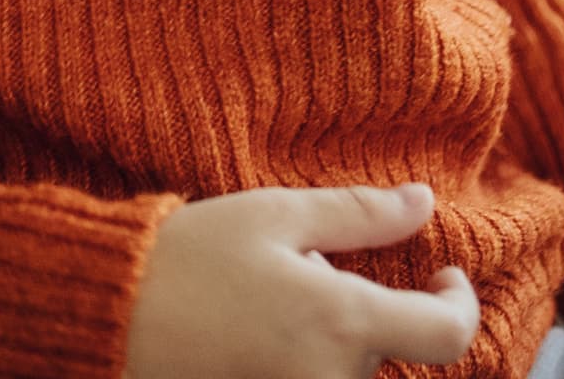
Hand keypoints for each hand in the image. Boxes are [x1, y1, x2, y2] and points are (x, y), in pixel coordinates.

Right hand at [121, 182, 480, 378]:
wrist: (105, 320)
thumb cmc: (185, 260)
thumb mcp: (272, 215)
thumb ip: (358, 213)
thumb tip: (425, 203)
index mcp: (342, 323)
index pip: (448, 335)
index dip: (459, 304)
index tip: (440, 277)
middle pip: (390, 356)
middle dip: (368, 316)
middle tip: (311, 278)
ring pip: (350, 374)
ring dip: (333, 343)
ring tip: (273, 309)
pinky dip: (304, 362)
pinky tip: (260, 339)